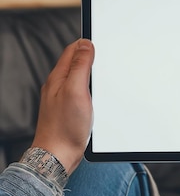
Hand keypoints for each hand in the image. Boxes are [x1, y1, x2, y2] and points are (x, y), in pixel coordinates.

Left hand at [31, 39, 94, 174]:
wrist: (58, 156)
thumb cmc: (65, 127)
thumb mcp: (75, 90)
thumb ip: (80, 66)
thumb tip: (85, 45)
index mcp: (58, 77)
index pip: (72, 50)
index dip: (87, 42)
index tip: (102, 39)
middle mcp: (58, 86)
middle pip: (75, 62)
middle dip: (90, 54)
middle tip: (105, 51)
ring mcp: (64, 98)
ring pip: (79, 76)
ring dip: (91, 71)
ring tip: (103, 67)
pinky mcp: (70, 109)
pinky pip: (81, 90)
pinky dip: (91, 86)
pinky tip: (98, 92)